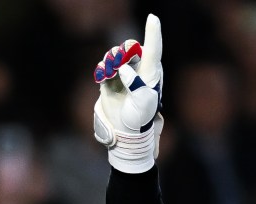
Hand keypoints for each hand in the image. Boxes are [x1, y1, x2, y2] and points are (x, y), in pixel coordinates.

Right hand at [92, 14, 163, 172]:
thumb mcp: (143, 104)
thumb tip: (124, 69)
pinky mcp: (109, 81)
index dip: (153, 33)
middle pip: (131, 47)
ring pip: (116, 54)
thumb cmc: (139, 120)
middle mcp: (138, 71)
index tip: (153, 17)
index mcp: (151, 74)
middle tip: (120, 60)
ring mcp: (123, 75)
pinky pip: (104, 66)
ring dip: (111, 58)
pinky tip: (103, 76)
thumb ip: (136, 84)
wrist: (125, 133)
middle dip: (125, 49)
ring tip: (110, 71)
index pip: (153, 50)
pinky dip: (102, 68)